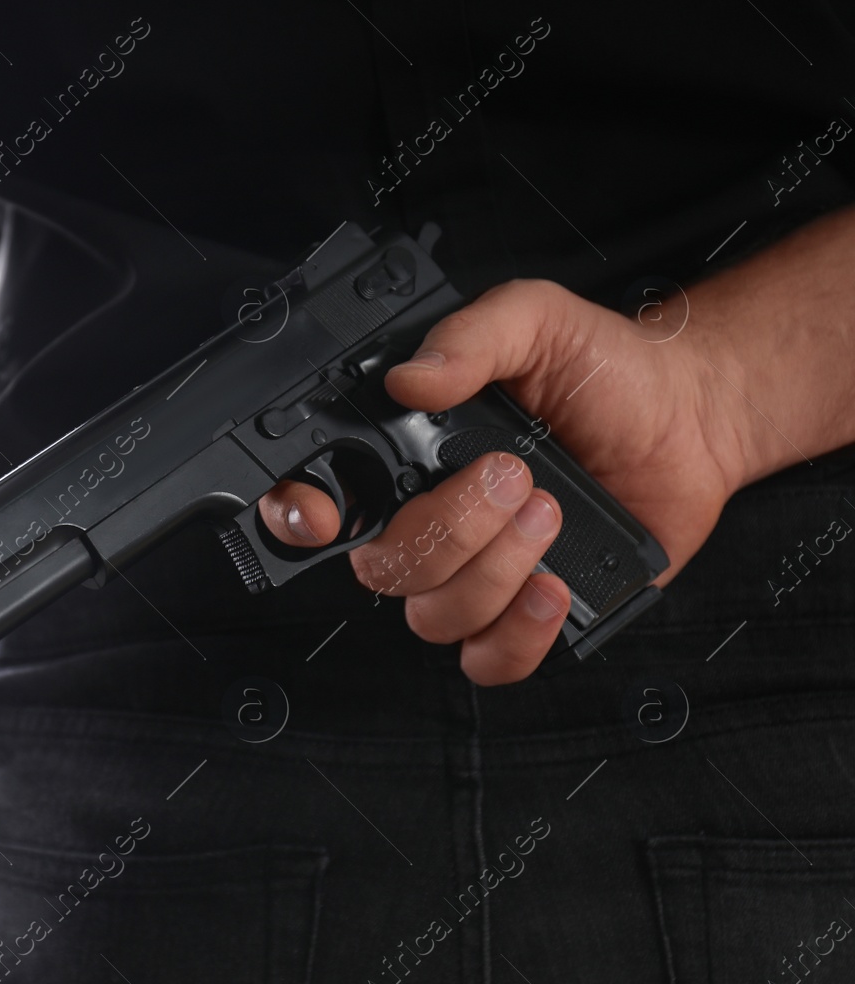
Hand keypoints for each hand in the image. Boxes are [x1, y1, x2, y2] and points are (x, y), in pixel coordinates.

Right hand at [258, 279, 749, 683]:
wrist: (686, 419)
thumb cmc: (605, 372)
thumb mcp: (536, 321)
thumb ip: (471, 337)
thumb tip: (412, 378)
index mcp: (403, 456)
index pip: (317, 499)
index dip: (297, 516)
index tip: (326, 515)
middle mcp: (426, 522)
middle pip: (382, 567)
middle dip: (447, 528)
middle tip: (513, 476)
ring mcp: (472, 576)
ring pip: (432, 616)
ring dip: (492, 570)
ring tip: (551, 510)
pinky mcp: (523, 618)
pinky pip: (486, 663)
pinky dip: (516, 635)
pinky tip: (554, 585)